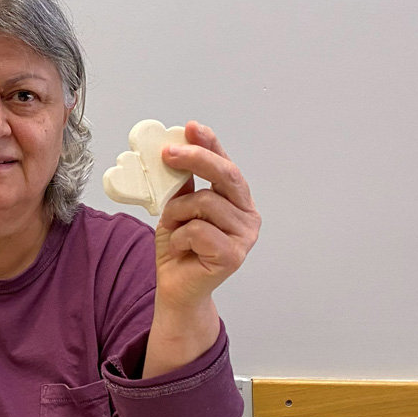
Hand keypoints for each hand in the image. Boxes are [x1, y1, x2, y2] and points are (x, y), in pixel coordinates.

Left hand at [143, 121, 259, 376]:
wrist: (176, 289)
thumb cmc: (180, 249)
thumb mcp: (177, 208)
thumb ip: (183, 184)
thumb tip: (174, 151)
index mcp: (237, 200)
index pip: (226, 164)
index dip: (210, 143)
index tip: (190, 127)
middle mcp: (248, 215)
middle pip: (227, 175)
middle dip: (197, 159)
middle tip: (169, 153)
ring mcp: (245, 236)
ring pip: (205, 202)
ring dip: (178, 212)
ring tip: (174, 227)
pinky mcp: (234, 256)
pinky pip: (199, 230)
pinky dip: (181, 236)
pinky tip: (182, 248)